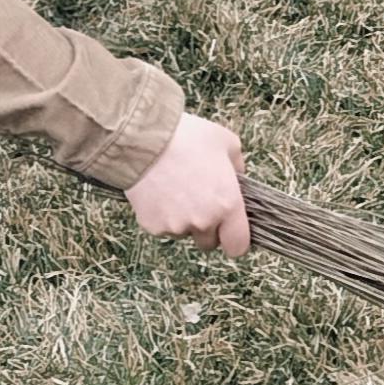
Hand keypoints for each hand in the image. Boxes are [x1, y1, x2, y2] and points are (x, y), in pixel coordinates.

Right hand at [128, 111, 249, 253]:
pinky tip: (161, 191)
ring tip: (177, 188)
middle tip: (200, 201)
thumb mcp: (228, 143)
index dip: (236, 240)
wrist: (145, 140)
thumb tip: (237, 181)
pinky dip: (163, 215)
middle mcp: (203, 221)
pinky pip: (163, 227)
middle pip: (208, 242)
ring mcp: (175, 226)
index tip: (231, 231)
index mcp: (228, 205)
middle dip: (207, 228)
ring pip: (184, 233)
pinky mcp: (152, 226)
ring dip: (184, 220)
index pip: (238, 246)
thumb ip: (238, 169)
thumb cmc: (189, 138)